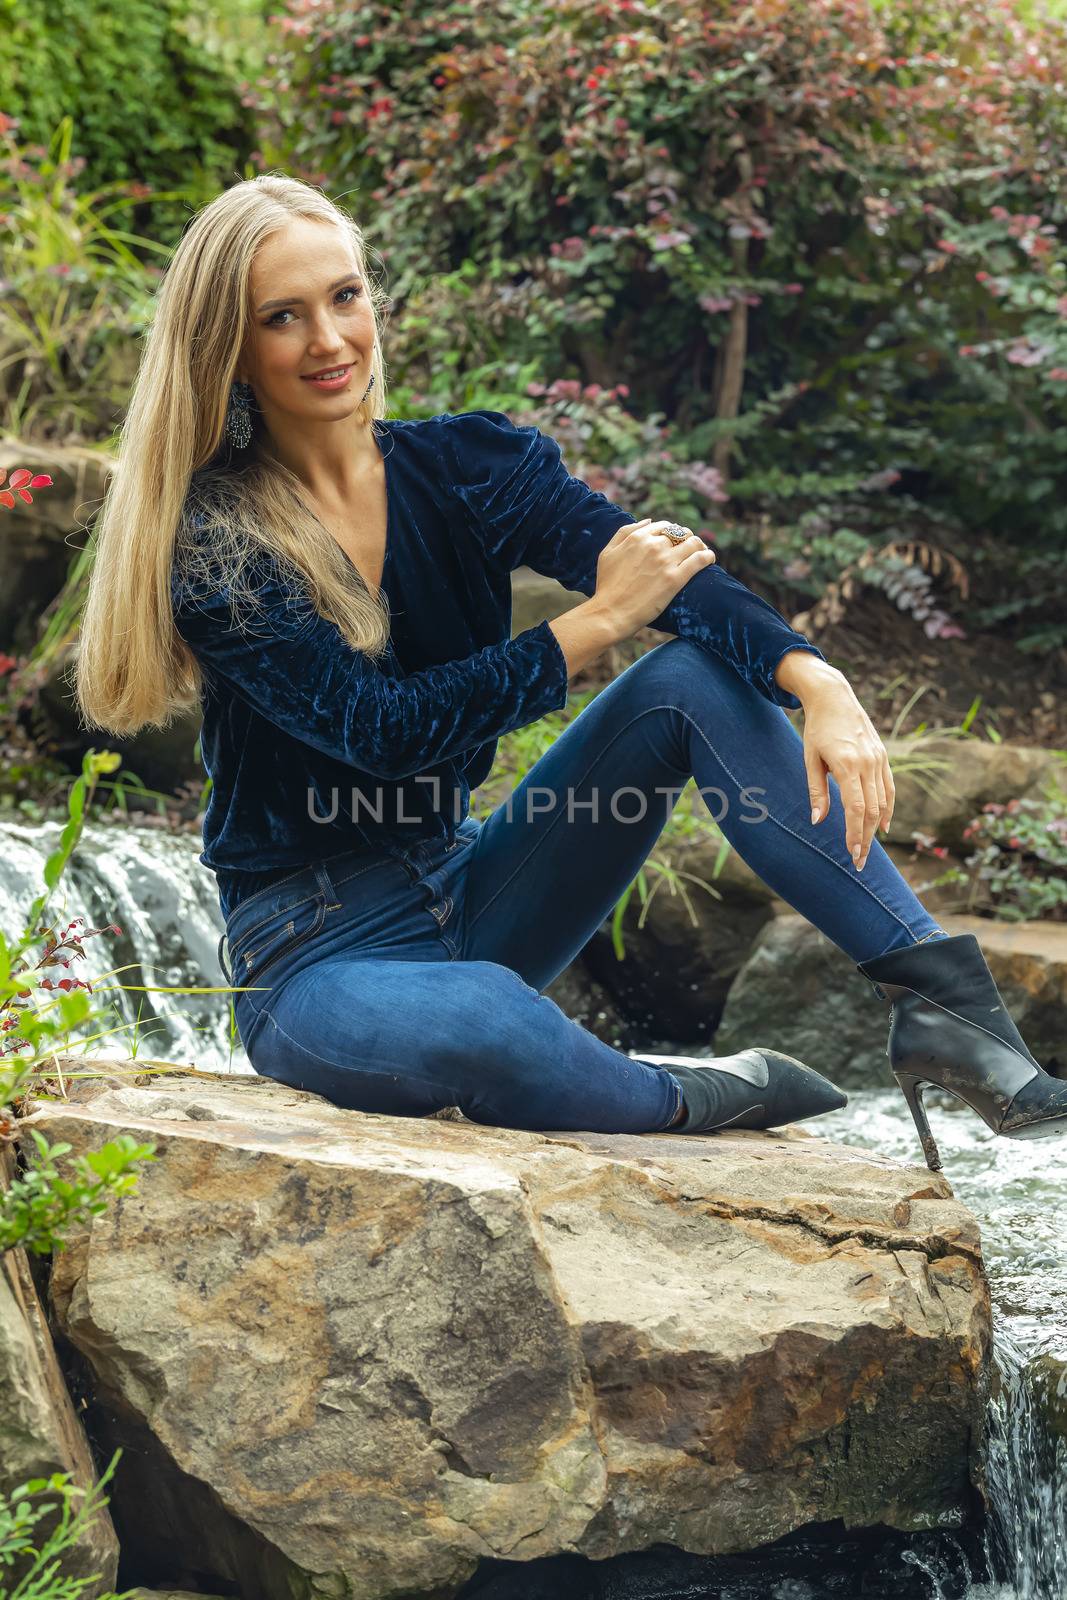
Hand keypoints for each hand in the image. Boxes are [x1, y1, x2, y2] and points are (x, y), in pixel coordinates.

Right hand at [590, 518, 716, 636]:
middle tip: (691, 549)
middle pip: (681, 533)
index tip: (676, 542)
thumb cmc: (607, 586)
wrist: (610, 613)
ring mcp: (665, 561)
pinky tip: (710, 560)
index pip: (665, 526)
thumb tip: (648, 521)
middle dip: (688, 539)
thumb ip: (625, 532)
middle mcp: (653, 545)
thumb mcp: (607, 553)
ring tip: (702, 553)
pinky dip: (708, 557)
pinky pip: (700, 560)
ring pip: (694, 543)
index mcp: (638, 538)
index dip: (673, 532)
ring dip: (700, 546)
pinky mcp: (675, 578)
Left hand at [801, 672, 894, 871]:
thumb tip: (817, 821)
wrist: (834, 698)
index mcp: (847, 764)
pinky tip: (883, 826)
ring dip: (876, 828)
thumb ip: (816, 791)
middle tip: (859, 862)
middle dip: (866, 839)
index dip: (855, 834)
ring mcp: (878, 759)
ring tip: (867, 849)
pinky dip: (887, 808)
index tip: (852, 855)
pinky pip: (889, 788)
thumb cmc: (817, 730)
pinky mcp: (883, 756)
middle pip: (871, 810)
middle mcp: (867, 763)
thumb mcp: (810, 759)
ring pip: (882, 802)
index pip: (855, 808)